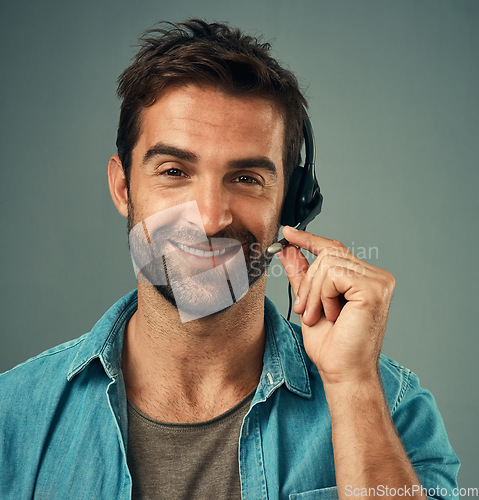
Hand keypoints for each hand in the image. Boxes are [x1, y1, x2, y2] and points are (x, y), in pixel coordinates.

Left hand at [277, 226, 394, 387]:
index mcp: (364, 278)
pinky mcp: (374, 288)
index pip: (334, 249)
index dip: (309, 239)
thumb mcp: (310, 302)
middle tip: (305, 310)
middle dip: (308, 282)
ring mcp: (378, 281)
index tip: (287, 232)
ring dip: (314, 292)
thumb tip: (288, 249)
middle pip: (328, 254)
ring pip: (328, 263)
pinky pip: (334, 274)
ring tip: (318, 316)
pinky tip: (333, 314)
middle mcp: (376, 276)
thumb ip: (302, 275)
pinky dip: (324, 295)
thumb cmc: (332, 345)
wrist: (343, 372)